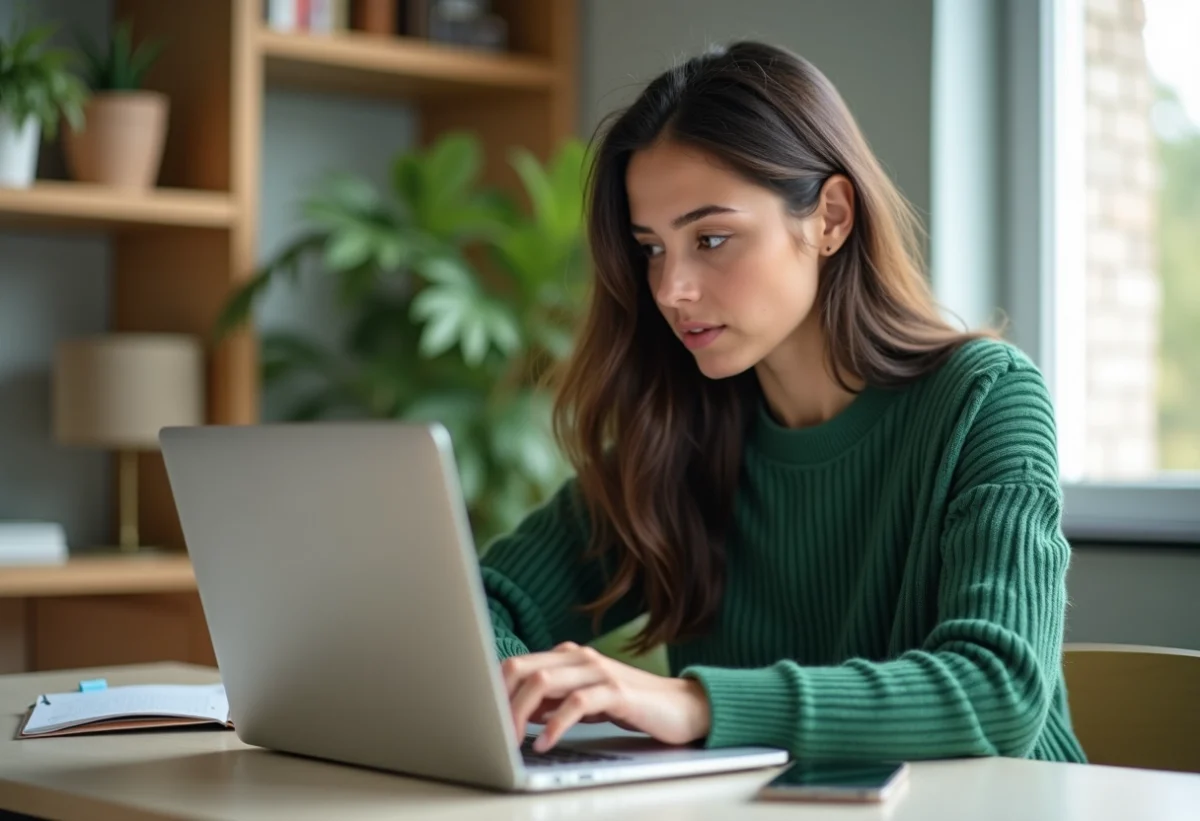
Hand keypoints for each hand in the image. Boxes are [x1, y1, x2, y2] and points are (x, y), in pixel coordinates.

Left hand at [501, 641, 710, 751]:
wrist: (681, 707)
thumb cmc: (631, 704)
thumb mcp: (583, 701)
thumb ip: (552, 701)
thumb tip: (515, 712)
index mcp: (568, 656)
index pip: (517, 664)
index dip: (493, 690)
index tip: (480, 717)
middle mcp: (580, 657)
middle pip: (523, 668)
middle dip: (500, 700)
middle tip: (490, 732)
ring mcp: (599, 671)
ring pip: (545, 681)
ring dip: (520, 713)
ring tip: (511, 741)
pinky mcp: (617, 691)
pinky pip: (578, 703)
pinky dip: (556, 724)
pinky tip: (546, 742)